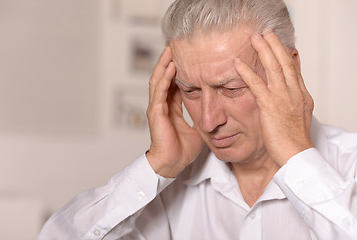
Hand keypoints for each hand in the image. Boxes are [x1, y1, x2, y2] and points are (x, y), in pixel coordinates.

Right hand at [146, 47, 203, 177]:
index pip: (173, 83)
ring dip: (164, 65)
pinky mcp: (156, 113)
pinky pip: (160, 92)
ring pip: (158, 80)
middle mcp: (162, 105)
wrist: (172, 164)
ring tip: (170, 50)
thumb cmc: (181, 149)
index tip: (186, 56)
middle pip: (163, 77)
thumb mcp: (196, 128)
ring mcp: (157, 108)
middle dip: (168, 61)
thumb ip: (201, 116)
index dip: (178, 69)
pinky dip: (165, 79)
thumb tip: (214, 111)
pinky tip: (170, 67)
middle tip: (175, 45)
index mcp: (171, 107)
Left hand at [233, 32, 314, 165]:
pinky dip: (246, 72)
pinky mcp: (270, 105)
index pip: (293, 69)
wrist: (296, 152)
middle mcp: (293, 92)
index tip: (279, 43)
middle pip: (284, 62)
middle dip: (275, 45)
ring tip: (254, 38)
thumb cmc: (295, 138)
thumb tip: (289, 90)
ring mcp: (282, 97)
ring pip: (273, 68)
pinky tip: (238, 63)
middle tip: (266, 33)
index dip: (285, 54)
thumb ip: (294, 99)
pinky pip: (256, 84)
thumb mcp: (299, 115)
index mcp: (301, 95)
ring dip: (263, 51)